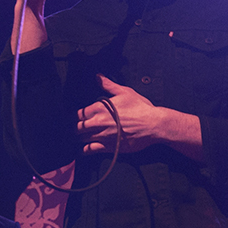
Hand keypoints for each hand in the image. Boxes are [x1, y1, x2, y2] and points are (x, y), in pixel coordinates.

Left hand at [77, 77, 195, 155]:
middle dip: (74, 128)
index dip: (74, 116)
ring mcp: (103, 135)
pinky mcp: (109, 147)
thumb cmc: (140, 107)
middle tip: (74, 129)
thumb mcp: (124, 92)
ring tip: (77, 138)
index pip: (78, 113)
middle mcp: (98, 122)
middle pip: (77, 127)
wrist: (153, 124)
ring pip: (81, 138)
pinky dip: (84, 150)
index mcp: (100, 107)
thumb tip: (97, 76)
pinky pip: (90, 150)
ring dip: (78, 138)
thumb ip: (108, 85)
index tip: (74, 118)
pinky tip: (83, 150)